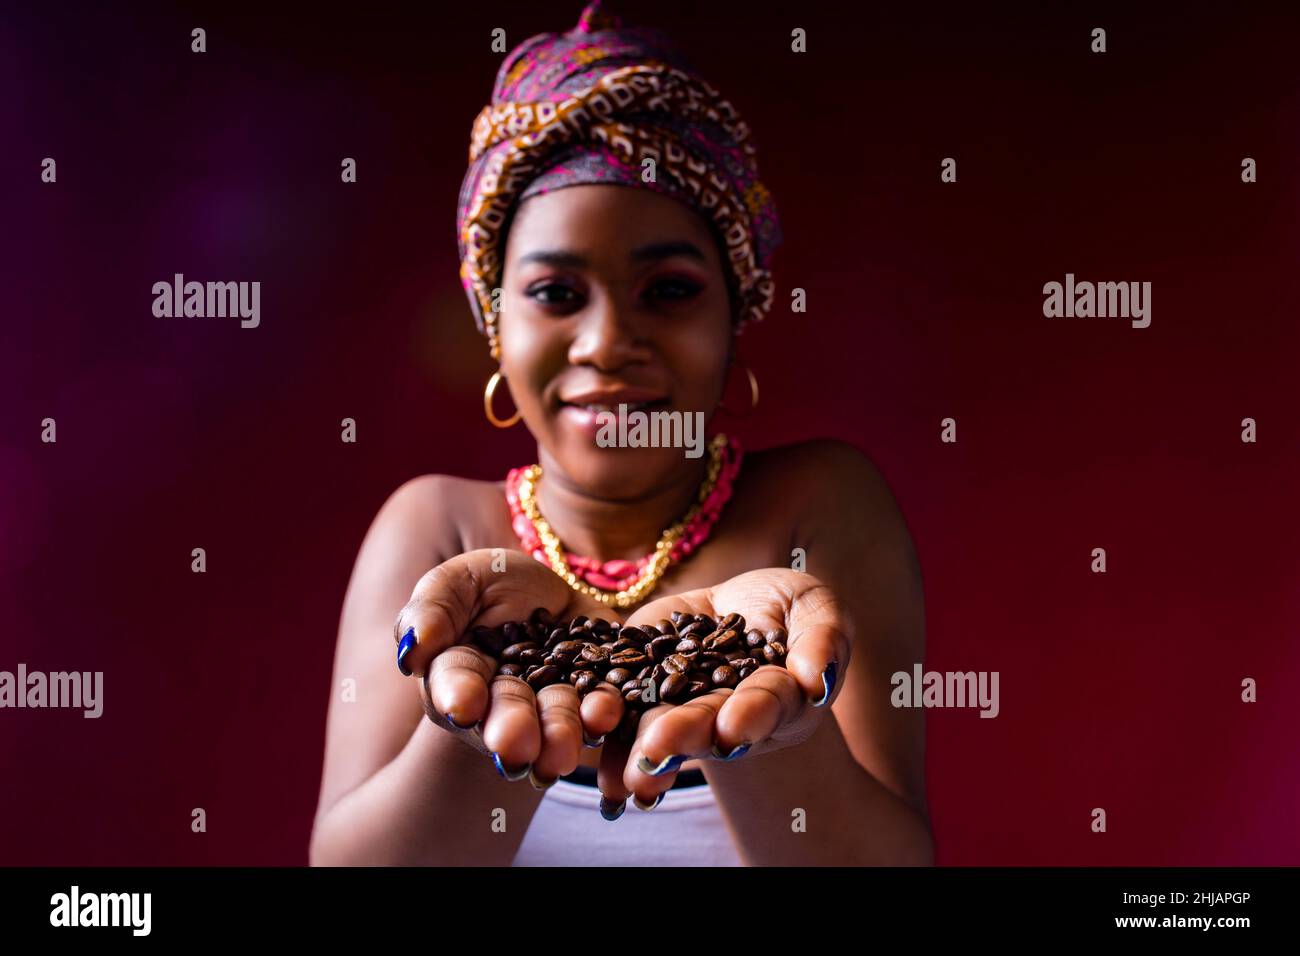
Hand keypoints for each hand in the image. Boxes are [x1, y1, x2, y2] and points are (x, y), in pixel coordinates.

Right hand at [393, 549, 627, 786]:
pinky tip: (605, 712)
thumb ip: (432, 609)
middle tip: (514, 745)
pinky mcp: (598, 691)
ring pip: (556, 721)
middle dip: (512, 728)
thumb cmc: (487, 587)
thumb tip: (412, 650)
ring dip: (559, 734)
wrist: (546, 593)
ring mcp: (554, 700)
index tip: (462, 707)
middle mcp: (505, 699)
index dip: (459, 694)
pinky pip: (602, 706)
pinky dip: (604, 712)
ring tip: (562, 752)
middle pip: (508, 713)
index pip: (456, 684)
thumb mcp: (456, 582)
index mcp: (459, 675)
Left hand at [611, 568, 848, 810]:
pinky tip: (590, 743)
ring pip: (659, 724)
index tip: (733, 730)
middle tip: (656, 749)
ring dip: (638, 747)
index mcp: (775, 700)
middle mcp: (725, 713)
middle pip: (705, 724)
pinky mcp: (640, 681)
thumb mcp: (817, 611)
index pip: (765, 706)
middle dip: (682, 736)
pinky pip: (620, 703)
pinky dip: (606, 726)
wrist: (744, 605)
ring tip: (622, 765)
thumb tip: (816, 679)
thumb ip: (822, 642)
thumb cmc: (794, 610)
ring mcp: (681, 702)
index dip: (750, 716)